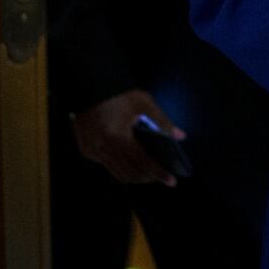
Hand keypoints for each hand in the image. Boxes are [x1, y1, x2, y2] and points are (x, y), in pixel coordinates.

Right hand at [71, 89, 186, 185]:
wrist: (90, 86)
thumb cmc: (119, 93)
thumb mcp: (144, 104)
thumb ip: (162, 122)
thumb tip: (181, 136)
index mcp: (118, 137)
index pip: (143, 162)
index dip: (159, 173)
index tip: (172, 182)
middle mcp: (103, 148)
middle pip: (130, 174)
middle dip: (148, 177)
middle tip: (161, 175)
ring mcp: (93, 151)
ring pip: (117, 173)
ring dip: (134, 175)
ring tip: (148, 170)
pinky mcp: (87, 151)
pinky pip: (107, 165)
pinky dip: (121, 165)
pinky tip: (130, 158)